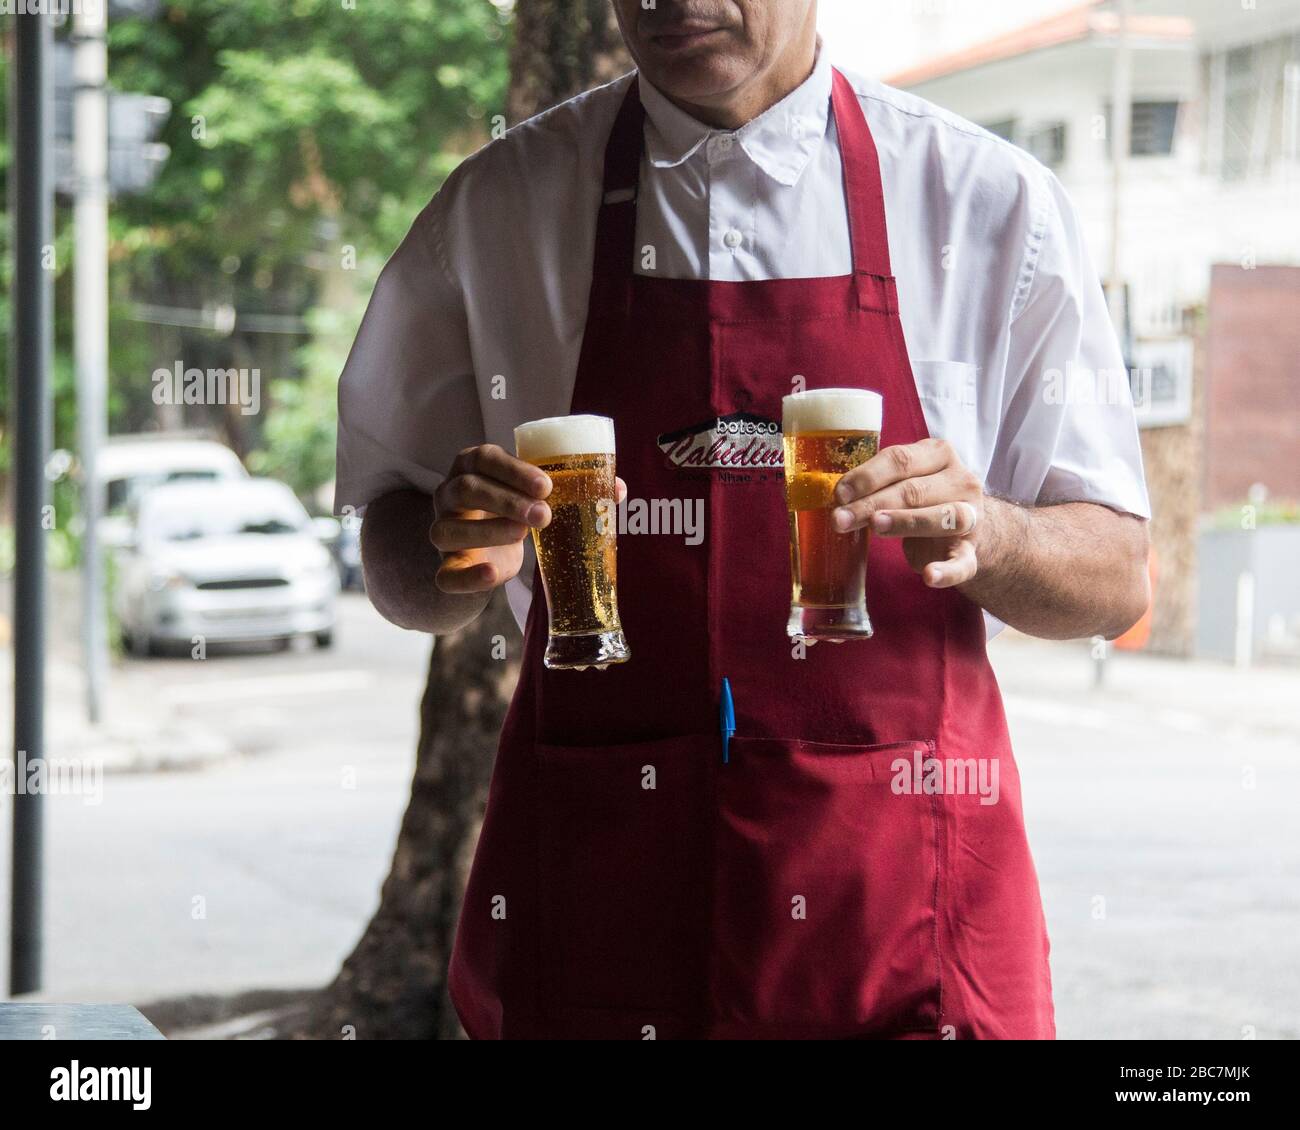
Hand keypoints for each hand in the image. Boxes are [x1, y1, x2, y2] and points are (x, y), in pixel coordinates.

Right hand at [431, 443, 626, 593]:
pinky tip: (494, 575)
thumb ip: (571, 487)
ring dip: (488, 531)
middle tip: (545, 515)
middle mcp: (448, 494)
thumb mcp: (533, 494)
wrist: (484, 552)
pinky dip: (468, 578)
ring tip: (525, 536)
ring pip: (448, 530)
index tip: (546, 485)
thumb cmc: (512, 510)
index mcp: (471, 466)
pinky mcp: (445, 568)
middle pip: (466, 489)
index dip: (513, 470)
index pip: (483, 458)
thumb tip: (617, 489)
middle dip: (507, 501)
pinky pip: (445, 576)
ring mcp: (442, 531)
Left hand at [831, 438, 982, 587]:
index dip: (867, 477)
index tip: (840, 494)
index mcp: (938, 455)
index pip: (900, 460)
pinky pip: (963, 562)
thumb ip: (877, 484)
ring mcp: (971, 516)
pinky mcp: (971, 551)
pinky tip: (930, 576)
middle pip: (914, 490)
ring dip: (906, 522)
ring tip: (876, 527)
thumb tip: (838, 497)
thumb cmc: (923, 498)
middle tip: (840, 519)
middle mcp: (959, 481)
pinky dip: (948, 571)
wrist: (965, 527)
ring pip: (942, 518)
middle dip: (873, 504)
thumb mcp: (904, 479)